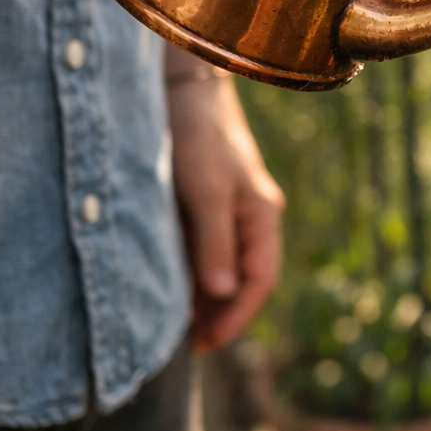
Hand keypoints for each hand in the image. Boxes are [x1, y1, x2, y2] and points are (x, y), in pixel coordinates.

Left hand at [166, 49, 284, 352]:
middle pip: (244, 279)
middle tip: (187, 346)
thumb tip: (224, 294)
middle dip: (221, 315)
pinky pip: (204, 249)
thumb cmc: (199, 136)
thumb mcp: (206, 193)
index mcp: (262, 215)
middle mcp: (250, 217)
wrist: (182, 85)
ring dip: (205, 298)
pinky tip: (169, 289)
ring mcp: (228, 210)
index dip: (236, 317)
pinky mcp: (204, 203)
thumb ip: (215, 243)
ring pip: (223, 267)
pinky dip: (191, 274)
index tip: (206, 344)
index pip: (259, 280)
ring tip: (175, 327)